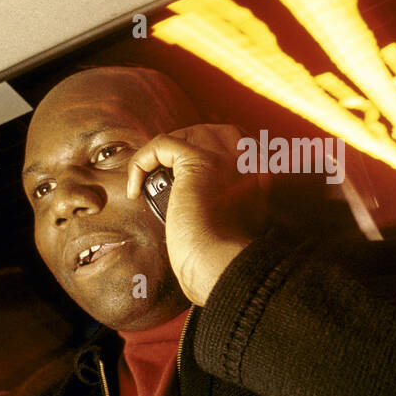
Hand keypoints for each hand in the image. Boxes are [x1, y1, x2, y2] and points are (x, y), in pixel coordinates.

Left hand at [126, 124, 269, 305]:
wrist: (219, 264)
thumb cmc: (222, 258)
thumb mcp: (236, 227)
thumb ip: (230, 205)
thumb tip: (202, 199)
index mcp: (260, 176)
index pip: (238, 146)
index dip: (208, 154)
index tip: (186, 176)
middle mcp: (247, 162)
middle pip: (216, 132)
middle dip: (188, 144)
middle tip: (167, 171)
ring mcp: (225, 158)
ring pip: (189, 133)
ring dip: (166, 152)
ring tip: (150, 176)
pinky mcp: (198, 161)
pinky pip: (162, 144)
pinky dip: (142, 162)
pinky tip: (135, 187)